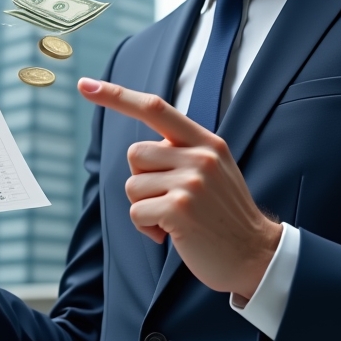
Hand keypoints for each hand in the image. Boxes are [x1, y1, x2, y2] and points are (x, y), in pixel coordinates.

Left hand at [77, 77, 281, 299]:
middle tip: (169, 201)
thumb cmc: (224, 217)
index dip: (118, 96)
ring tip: (174, 220)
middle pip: (136, 154)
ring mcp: (191, 181)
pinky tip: (171, 235)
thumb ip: (184, 153)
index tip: (86, 84)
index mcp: (207, 142)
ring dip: (145, 207)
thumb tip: (141, 152)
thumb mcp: (215, 171)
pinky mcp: (179, 208)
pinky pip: (136, 212)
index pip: (156, 108)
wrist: (255, 255)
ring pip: (133, 185)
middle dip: (142, 181)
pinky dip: (147, 227)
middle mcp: (200, 156)